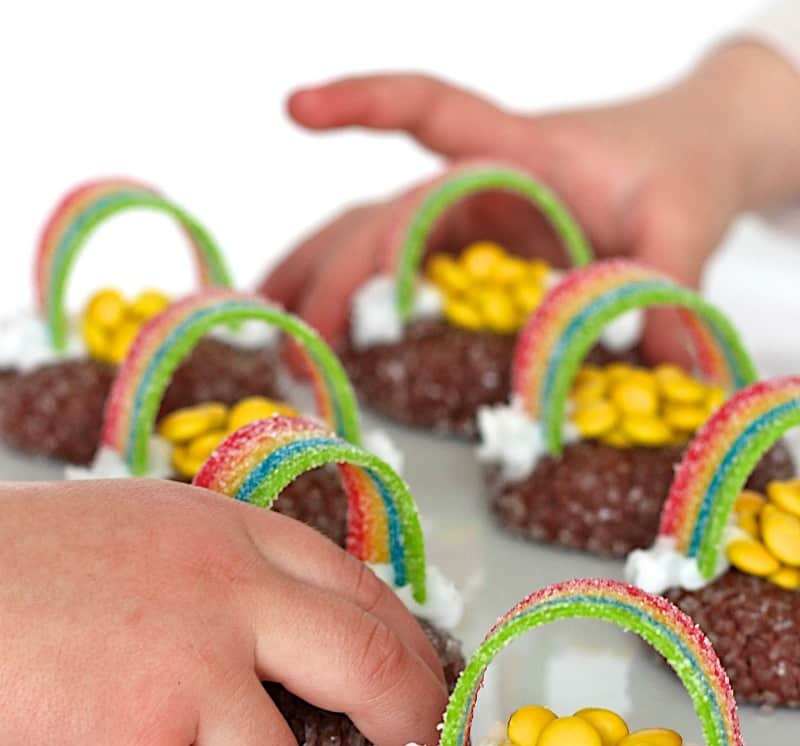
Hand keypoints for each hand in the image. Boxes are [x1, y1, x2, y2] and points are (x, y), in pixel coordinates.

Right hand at [0, 481, 446, 745]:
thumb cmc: (10, 577)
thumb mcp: (140, 536)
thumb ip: (227, 580)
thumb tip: (303, 651)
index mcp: (224, 536)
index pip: (360, 593)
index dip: (408, 650)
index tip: (426, 689)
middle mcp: (224, 597)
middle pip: (370, 665)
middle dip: (407, 719)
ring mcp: (186, 676)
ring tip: (125, 736)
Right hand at [265, 45, 799, 352]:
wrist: (684, 155)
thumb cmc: (677, 172)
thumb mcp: (684, 224)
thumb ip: (671, 285)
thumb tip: (675, 368)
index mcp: (517, 153)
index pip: (433, 110)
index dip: (367, 105)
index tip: (298, 107)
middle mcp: (470, 179)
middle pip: (380, 215)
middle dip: (332, 278)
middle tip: (297, 351)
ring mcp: (457, 214)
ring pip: (359, 233)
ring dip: (307, 280)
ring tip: (261, 337)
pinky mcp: (455, 246)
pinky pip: (380, 262)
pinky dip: (335, 288)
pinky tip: (299, 326)